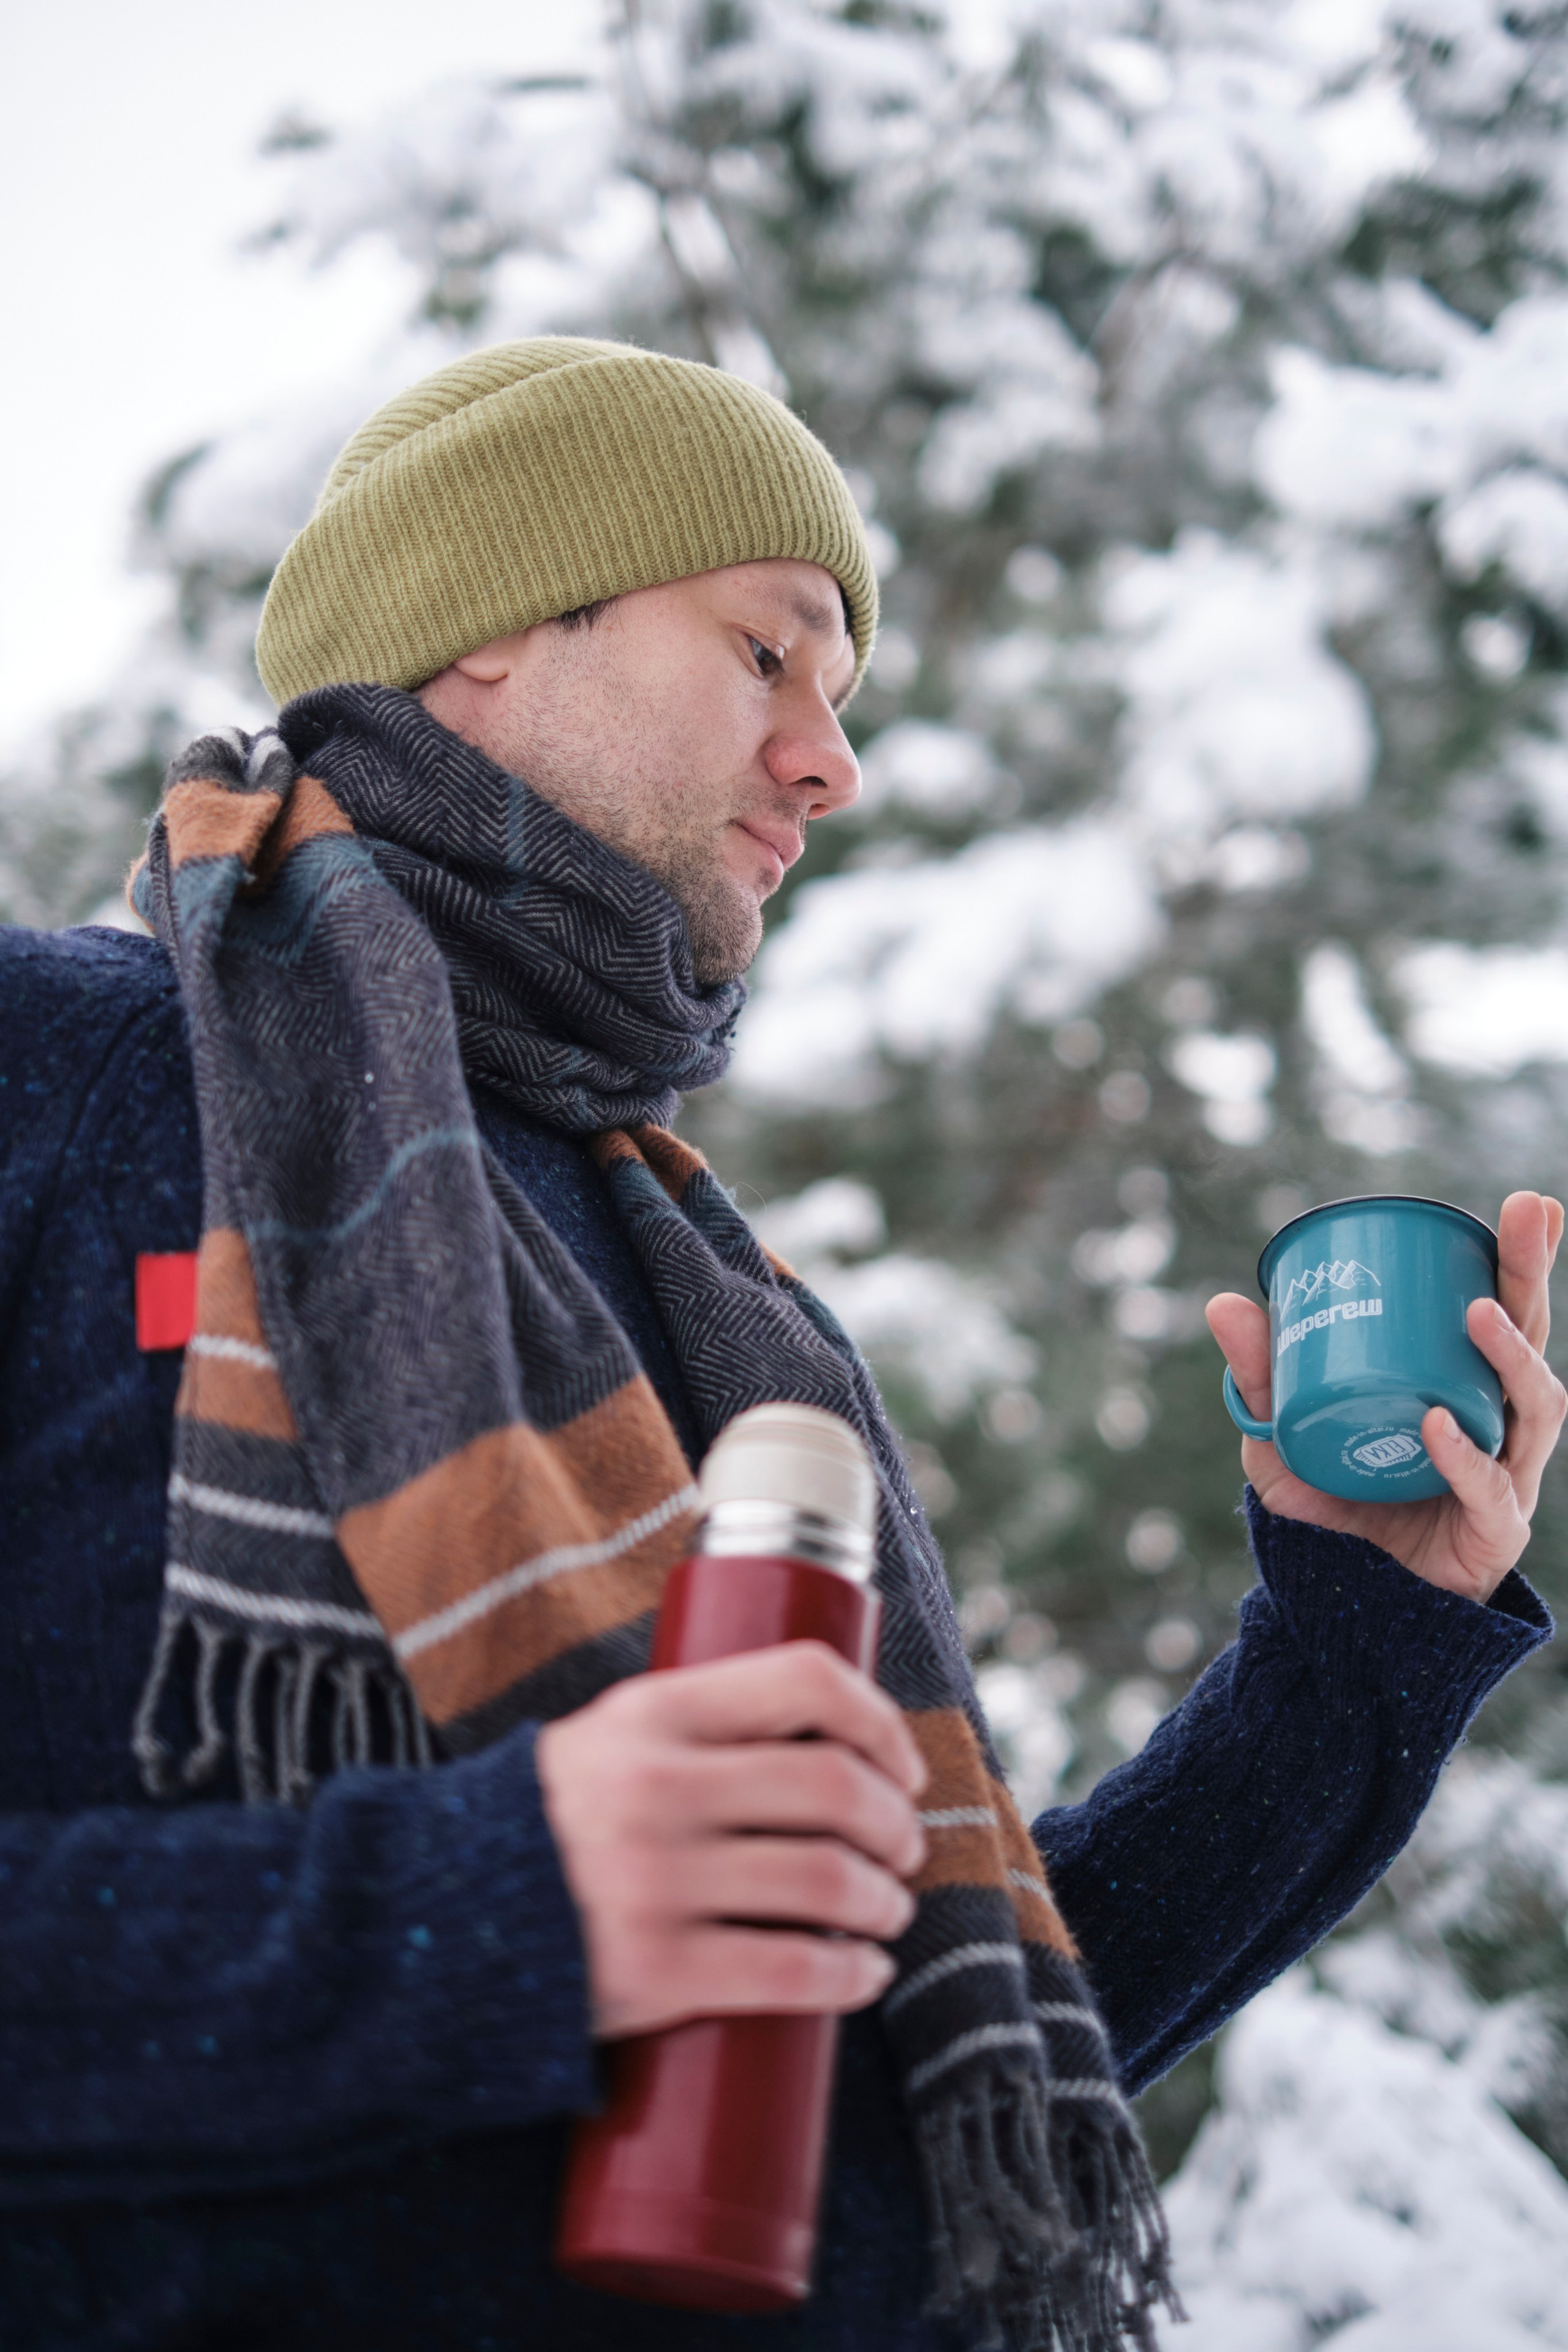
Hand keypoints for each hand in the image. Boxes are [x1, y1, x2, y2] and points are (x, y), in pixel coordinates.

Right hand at [535, 1641, 927, 2039]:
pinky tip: (862, 1974)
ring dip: (883, 1902)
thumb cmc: (548, 1826)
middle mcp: (660, 1788)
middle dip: (894, 1825)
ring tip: (886, 1911)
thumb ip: (701, 1727)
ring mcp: (657, 1882)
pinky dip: (849, 1975)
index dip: (879, 1721)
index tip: (900, 1767)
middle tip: (903, 1850)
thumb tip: (832, 1739)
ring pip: (827, 1882)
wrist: (432, 1921)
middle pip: (834, 1788)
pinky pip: (791, 1971)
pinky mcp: (654, 1972)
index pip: (805, 1680)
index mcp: (655, 1714)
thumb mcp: (610, 1738)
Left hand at [1207, 1190, 1566, 1603]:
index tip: (1527, 1204)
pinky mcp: (1492, 1533)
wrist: (1343, 1608)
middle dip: (1532, 1274)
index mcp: (1466, 1390)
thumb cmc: (1334, 1512)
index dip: (1519, 1259)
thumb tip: (1226, 1301)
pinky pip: (1489, 1489)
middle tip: (1530, 1213)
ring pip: (1534, 1407)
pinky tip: (1436, 1423)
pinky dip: (1462, 1455)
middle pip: (1533, 1339)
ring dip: (1513, 1355)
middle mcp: (1498, 1425)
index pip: (1506, 1312)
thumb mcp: (1284, 1437)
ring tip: (1479, 1311)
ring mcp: (1505, 1478)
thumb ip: (1261, 1378)